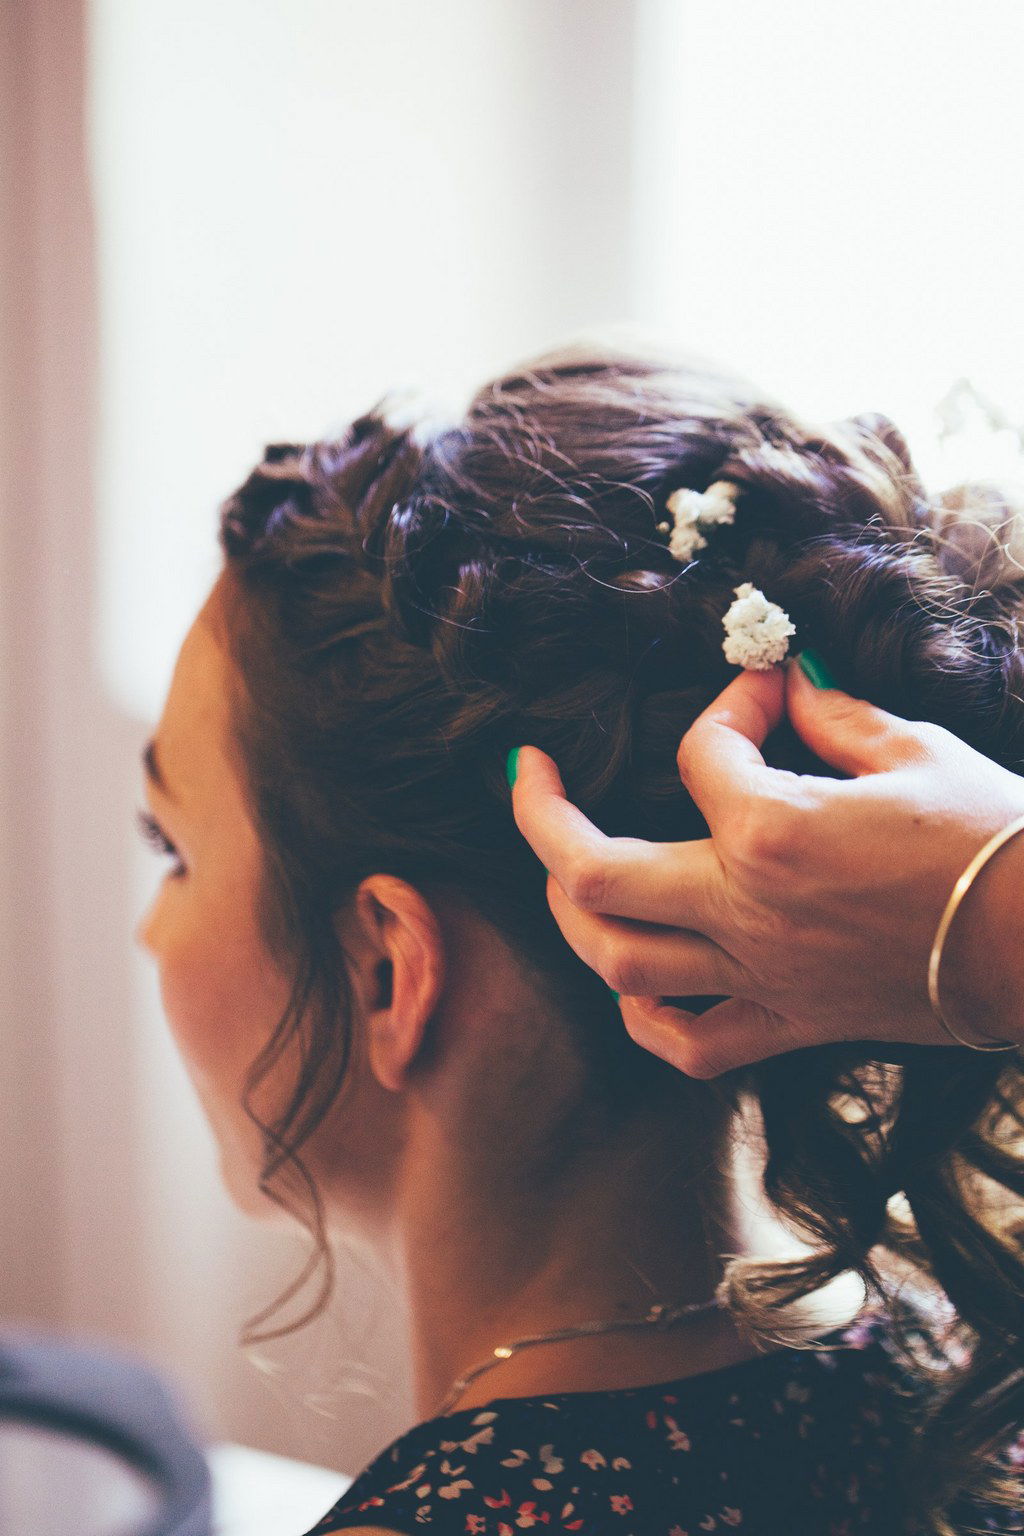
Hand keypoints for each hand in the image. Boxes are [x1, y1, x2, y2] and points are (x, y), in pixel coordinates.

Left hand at [510, 661, 1023, 1075]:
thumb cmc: (995, 843)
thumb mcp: (916, 752)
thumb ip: (834, 715)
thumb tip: (787, 688)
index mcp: (774, 830)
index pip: (702, 750)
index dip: (728, 702)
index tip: (763, 691)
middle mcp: (747, 908)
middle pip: (593, 871)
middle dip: (539, 814)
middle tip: (526, 770)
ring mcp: (761, 976)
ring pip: (618, 962)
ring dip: (572, 913)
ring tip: (561, 873)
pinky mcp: (791, 1024)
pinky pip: (689, 1043)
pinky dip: (645, 1017)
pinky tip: (634, 984)